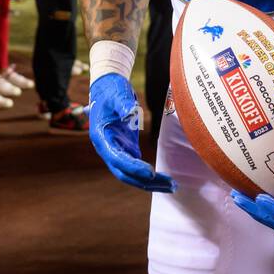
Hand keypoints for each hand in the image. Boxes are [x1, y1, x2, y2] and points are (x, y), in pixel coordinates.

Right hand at [88, 74, 174, 192]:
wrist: (106, 87)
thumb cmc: (111, 90)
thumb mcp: (117, 94)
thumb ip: (124, 104)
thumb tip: (131, 112)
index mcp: (101, 138)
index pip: (117, 158)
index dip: (133, 167)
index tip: (150, 172)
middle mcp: (107, 148)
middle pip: (125, 173)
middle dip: (146, 181)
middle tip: (169, 185)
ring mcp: (116, 150)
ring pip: (132, 173)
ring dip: (150, 182)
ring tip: (172, 186)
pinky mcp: (125, 148)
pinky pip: (137, 166)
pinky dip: (149, 175)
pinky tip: (164, 179)